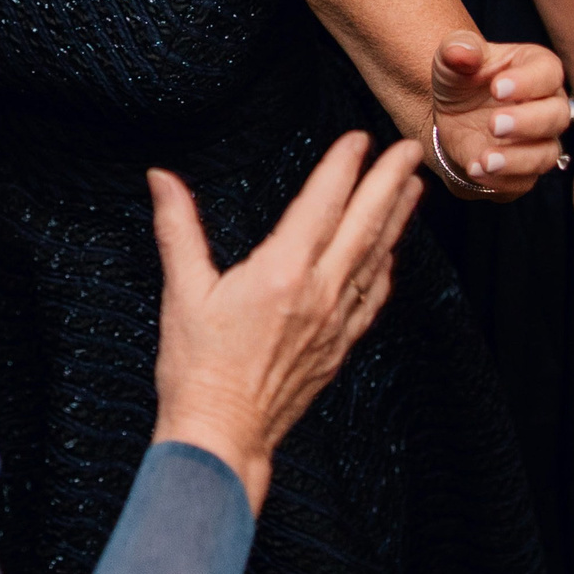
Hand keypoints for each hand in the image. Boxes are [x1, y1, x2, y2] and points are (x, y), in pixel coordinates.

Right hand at [149, 133, 421, 512]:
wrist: (222, 434)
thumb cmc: (196, 366)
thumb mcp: (182, 290)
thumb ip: (177, 228)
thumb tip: (161, 177)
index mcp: (282, 273)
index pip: (322, 204)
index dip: (342, 167)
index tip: (359, 139)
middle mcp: (318, 294)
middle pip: (364, 226)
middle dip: (389, 183)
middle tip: (409, 150)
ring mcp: (334, 323)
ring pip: (375, 259)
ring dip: (396, 219)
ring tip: (413, 188)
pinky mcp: (337, 348)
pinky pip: (371, 300)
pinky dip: (384, 269)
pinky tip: (390, 256)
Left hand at [427, 32, 569, 198]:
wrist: (451, 119)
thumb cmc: (461, 81)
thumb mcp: (451, 60)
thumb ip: (457, 49)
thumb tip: (463, 51)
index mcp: (536, 69)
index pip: (548, 73)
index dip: (528, 82)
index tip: (498, 88)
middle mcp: (548, 106)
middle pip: (556, 116)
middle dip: (527, 122)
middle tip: (494, 124)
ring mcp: (540, 141)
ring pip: (546, 154)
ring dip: (517, 159)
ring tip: (485, 159)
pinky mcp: (525, 171)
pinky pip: (524, 181)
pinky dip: (500, 180)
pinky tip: (475, 170)